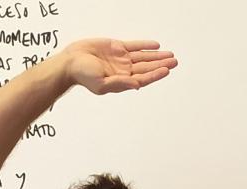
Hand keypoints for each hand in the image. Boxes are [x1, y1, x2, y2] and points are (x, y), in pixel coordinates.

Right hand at [63, 38, 177, 94]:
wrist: (71, 61)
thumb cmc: (83, 75)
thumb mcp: (101, 84)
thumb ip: (119, 83)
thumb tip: (136, 84)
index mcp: (121, 81)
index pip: (143, 79)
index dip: (155, 75)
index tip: (166, 70)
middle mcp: (124, 71)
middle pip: (146, 68)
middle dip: (161, 65)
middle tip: (175, 61)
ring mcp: (121, 59)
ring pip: (143, 57)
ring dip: (156, 56)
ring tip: (170, 55)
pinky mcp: (117, 48)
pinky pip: (134, 46)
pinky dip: (145, 46)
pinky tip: (155, 45)